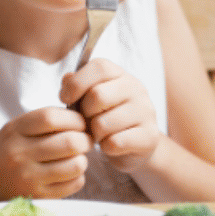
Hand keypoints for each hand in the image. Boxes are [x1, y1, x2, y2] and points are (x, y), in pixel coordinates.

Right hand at [0, 107, 91, 201]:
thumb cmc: (7, 154)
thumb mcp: (15, 130)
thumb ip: (43, 120)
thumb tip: (81, 113)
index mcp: (14, 131)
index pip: (52, 118)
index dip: (74, 119)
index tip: (81, 123)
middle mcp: (19, 154)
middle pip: (70, 141)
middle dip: (85, 139)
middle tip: (85, 141)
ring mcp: (28, 178)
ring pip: (76, 164)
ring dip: (82, 160)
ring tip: (76, 158)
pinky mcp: (38, 197)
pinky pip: (73, 184)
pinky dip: (78, 177)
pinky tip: (69, 174)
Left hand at [59, 59, 161, 173]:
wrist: (133, 146)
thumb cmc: (106, 117)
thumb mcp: (88, 99)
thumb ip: (76, 86)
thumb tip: (67, 79)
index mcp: (121, 75)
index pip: (99, 67)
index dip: (77, 82)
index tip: (64, 98)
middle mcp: (137, 89)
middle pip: (98, 96)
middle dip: (84, 113)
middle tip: (87, 120)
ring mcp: (146, 112)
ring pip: (103, 124)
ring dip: (95, 133)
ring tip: (100, 134)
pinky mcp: (150, 136)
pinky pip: (115, 142)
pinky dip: (106, 147)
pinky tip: (110, 144)